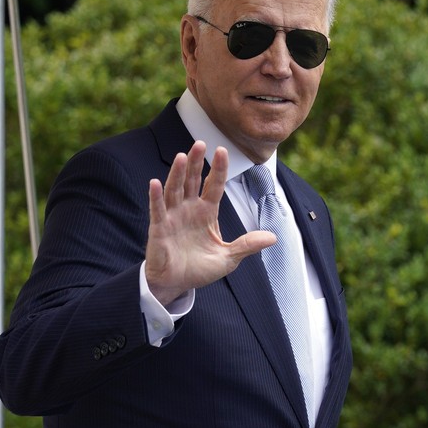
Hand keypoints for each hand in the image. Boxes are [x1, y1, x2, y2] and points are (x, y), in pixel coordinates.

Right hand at [145, 141, 276, 305]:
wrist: (177, 285)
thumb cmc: (199, 269)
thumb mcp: (228, 258)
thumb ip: (247, 245)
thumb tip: (272, 237)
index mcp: (207, 212)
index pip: (214, 185)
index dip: (219, 169)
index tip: (222, 150)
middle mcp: (189, 210)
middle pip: (193, 181)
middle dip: (197, 162)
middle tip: (201, 142)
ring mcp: (173, 217)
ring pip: (175, 190)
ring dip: (178, 173)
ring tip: (182, 156)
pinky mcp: (159, 228)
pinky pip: (157, 210)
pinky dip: (156, 197)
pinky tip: (155, 182)